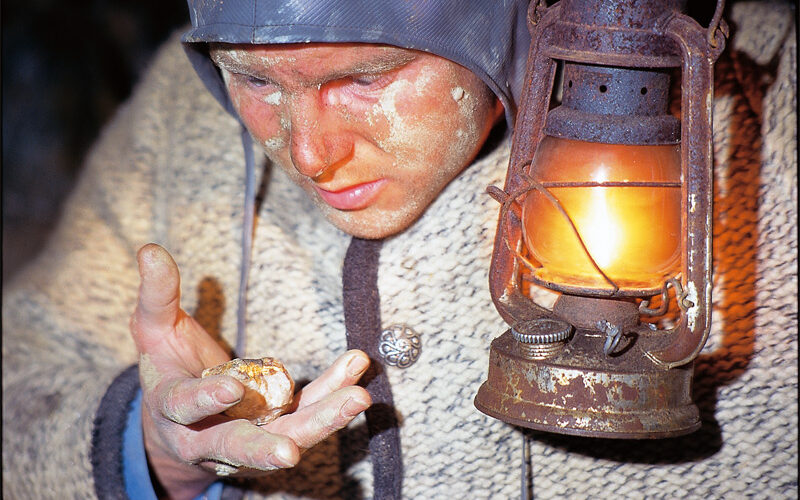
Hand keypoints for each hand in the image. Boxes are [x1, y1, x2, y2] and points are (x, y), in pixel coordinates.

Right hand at [130, 244, 370, 499]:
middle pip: (236, 446)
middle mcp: (208, 435)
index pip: (185, 407)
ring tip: (357, 399)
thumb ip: (157, 295)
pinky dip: (333, 396)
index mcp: (172, 409)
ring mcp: (249, 438)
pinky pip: (308, 413)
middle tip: (291, 452)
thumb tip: (150, 250)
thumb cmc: (167, 366)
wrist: (181, 416)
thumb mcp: (154, 329)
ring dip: (323, 422)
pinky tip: (358, 376)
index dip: (205, 399)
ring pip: (286, 435)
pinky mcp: (279, 429)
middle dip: (264, 448)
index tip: (230, 388)